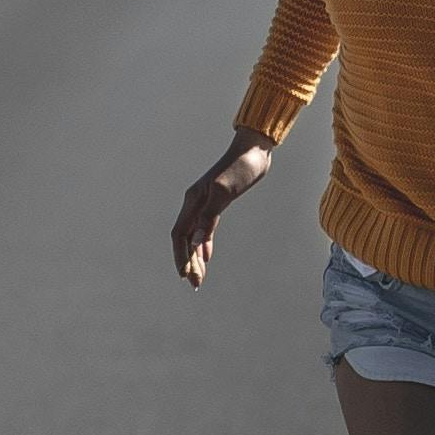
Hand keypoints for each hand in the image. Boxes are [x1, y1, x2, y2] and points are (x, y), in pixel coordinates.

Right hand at [171, 131, 273, 286]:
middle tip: (196, 284)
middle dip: (188, 262)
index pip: (180, 234)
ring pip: (194, 235)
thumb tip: (196, 243)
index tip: (184, 276)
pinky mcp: (217, 202)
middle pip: (185, 238)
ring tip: (199, 277)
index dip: (180, 256)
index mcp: (193, 200)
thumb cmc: (241, 167)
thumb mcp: (225, 192)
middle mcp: (195, 202)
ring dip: (195, 257)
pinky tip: (207, 257)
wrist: (254, 150)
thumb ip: (209, 218)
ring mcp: (205, 202)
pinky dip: (204, 245)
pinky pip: (205, 229)